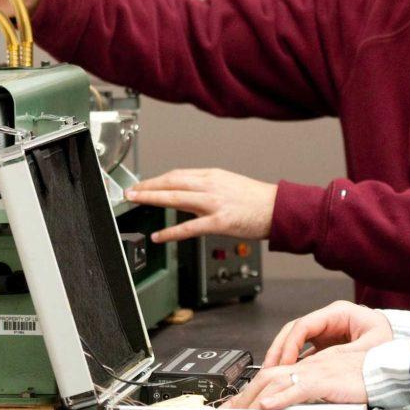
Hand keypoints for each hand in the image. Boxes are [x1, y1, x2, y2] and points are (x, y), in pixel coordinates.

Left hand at [124, 168, 275, 242]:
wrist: (278, 209)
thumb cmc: (257, 200)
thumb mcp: (229, 185)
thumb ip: (208, 188)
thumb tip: (187, 193)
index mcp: (213, 176)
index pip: (177, 174)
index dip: (157, 179)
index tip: (143, 183)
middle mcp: (211, 185)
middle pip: (172, 182)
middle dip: (148, 185)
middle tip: (130, 190)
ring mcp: (214, 203)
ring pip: (176, 198)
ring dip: (152, 199)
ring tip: (136, 202)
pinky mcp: (219, 222)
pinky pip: (189, 227)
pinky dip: (171, 231)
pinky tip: (159, 235)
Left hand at [221, 346, 369, 409]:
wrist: (385, 370)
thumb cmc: (363, 376)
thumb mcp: (331, 384)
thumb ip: (313, 390)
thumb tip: (296, 403)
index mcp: (308, 366)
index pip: (272, 375)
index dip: (251, 389)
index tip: (237, 404)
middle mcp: (307, 365)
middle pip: (267, 376)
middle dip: (245, 395)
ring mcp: (315, 371)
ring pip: (277, 381)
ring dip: (255, 398)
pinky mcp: (326, 381)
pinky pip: (299, 388)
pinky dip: (282, 397)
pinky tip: (268, 406)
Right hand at [262, 300, 391, 367]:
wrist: (402, 350)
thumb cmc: (392, 343)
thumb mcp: (373, 345)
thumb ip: (345, 354)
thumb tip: (323, 364)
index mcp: (339, 313)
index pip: (304, 325)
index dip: (290, 344)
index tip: (285, 363)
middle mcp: (329, 320)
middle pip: (294, 331)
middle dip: (280, 351)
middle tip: (270, 370)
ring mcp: (326, 331)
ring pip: (295, 341)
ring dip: (282, 357)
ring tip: (272, 374)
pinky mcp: (326, 344)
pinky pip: (303, 351)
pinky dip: (293, 363)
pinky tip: (287, 375)